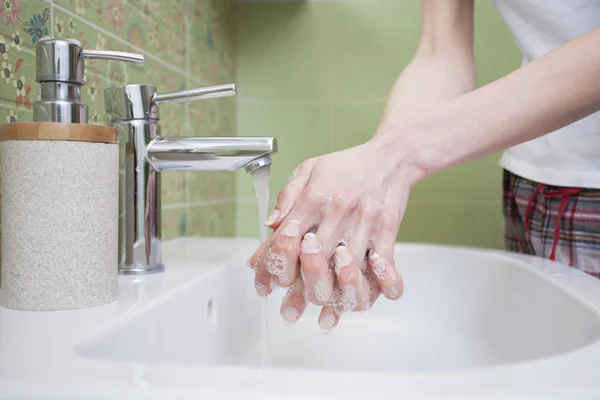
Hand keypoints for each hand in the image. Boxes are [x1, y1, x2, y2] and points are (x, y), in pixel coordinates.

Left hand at [248, 138, 416, 332]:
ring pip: (348, 267)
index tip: (265, 283)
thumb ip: (287, 196)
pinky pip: (384, 264)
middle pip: (315, 256)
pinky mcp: (387, 231)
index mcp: (316, 197)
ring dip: (334, 292)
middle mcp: (338, 212)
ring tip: (324, 313)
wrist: (391, 156)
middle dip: (298, 287)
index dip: (272, 263)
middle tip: (290, 308)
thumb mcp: (310, 169)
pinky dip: (376, 284)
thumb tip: (270, 225)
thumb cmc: (348, 165)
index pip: (288, 235)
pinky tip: (363, 298)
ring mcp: (364, 223)